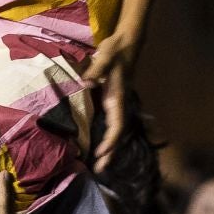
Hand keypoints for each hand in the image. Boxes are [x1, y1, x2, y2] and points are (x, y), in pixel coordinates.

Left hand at [82, 31, 138, 170]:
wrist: (127, 43)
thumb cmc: (116, 50)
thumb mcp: (106, 56)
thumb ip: (96, 69)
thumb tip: (86, 83)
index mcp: (118, 97)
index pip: (117, 124)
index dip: (111, 140)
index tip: (102, 153)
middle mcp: (119, 103)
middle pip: (117, 133)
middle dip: (110, 152)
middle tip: (100, 170)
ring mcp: (116, 103)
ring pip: (114, 130)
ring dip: (108, 147)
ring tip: (99, 165)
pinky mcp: (112, 99)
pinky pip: (110, 123)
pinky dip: (106, 136)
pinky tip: (98, 144)